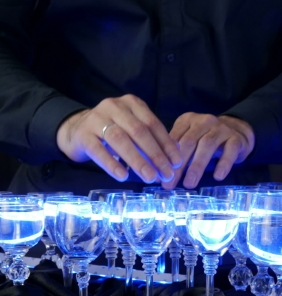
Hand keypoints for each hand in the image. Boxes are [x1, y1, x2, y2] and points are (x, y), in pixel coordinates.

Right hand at [56, 94, 181, 182]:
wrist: (76, 129)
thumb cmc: (112, 131)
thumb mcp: (133, 129)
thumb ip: (152, 139)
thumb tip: (176, 156)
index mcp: (131, 103)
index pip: (153, 123)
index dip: (166, 144)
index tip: (177, 162)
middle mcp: (114, 107)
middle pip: (139, 131)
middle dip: (156, 154)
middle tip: (166, 174)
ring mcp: (96, 119)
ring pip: (120, 140)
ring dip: (138, 161)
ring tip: (150, 177)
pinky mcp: (82, 135)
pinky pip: (99, 151)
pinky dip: (113, 165)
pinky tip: (124, 177)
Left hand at [162, 113, 254, 188]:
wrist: (238, 130)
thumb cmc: (207, 139)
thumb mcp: (190, 139)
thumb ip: (176, 150)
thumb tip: (158, 172)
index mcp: (188, 120)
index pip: (174, 138)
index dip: (165, 158)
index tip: (159, 176)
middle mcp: (204, 121)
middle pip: (189, 142)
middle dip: (178, 165)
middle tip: (170, 184)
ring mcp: (221, 129)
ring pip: (207, 145)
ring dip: (197, 166)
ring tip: (189, 184)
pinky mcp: (236, 139)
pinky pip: (230, 151)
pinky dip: (223, 164)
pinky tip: (217, 176)